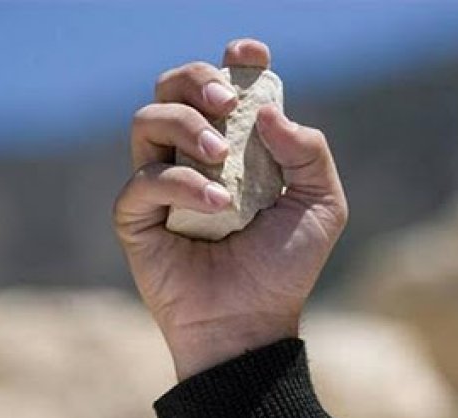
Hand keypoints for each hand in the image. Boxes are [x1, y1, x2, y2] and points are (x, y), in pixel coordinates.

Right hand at [114, 39, 347, 380]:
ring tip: (222, 158)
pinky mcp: (136, 218)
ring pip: (148, 120)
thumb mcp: (321, 204)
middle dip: (198, 81)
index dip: (234, 63)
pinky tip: (217, 205)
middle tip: (228, 104)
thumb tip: (267, 110)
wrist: (252, 323)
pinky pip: (142, 180)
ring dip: (186, 126)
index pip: (222, 87)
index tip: (249, 55)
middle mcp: (194, 158)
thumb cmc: (285, 267)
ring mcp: (161, 186)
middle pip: (173, 89)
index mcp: (237, 149)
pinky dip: (180, 185)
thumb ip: (308, 150)